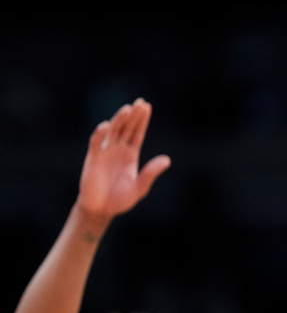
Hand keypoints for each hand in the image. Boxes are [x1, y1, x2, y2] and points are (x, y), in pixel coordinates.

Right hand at [77, 98, 169, 218]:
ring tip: (127, 109)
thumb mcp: (140, 187)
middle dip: (133, 116)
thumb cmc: (120, 199)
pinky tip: (105, 126)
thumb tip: (167, 160)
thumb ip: (151, 173)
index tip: (146, 106)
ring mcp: (105, 153)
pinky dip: (100, 134)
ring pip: (113, 132)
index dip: (142, 120)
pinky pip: (96, 144)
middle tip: (140, 102)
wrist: (101, 210)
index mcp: (130, 155)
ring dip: (119, 120)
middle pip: (126, 128)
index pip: (137, 133)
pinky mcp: (93, 159)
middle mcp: (118, 150)